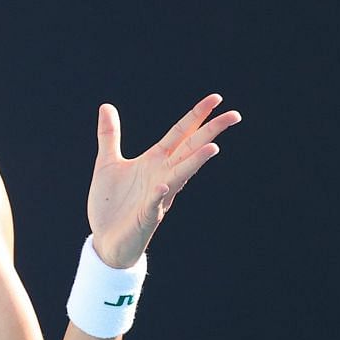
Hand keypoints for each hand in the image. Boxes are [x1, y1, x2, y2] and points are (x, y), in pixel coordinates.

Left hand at [87, 94, 239, 266]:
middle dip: (210, 133)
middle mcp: (163, 175)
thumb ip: (109, 136)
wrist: (106, 241)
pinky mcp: (146, 217)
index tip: (216, 98)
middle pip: (190, 150)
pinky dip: (158, 195)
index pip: (181, 133)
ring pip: (181, 176)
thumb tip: (106, 106)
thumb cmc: (111, 203)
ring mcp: (158, 196)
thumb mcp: (107, 163)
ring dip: (195, 163)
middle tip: (234, 115)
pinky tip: (162, 186)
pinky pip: (154, 204)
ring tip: (213, 148)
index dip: (197, 116)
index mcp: (155, 161)